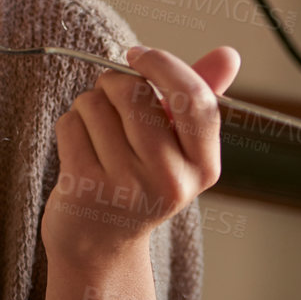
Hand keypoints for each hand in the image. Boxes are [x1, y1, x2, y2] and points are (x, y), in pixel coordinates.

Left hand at [43, 45, 240, 274]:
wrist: (100, 245)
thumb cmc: (139, 181)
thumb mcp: (177, 147)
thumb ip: (197, 99)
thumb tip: (230, 54)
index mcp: (203, 167)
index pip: (194, 98)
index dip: (163, 65)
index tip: (138, 54)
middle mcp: (171, 180)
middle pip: (133, 92)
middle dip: (113, 84)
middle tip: (111, 102)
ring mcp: (127, 187)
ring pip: (95, 103)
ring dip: (88, 107)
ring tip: (98, 137)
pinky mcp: (86, 188)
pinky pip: (70, 124)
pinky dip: (70, 127)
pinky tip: (80, 152)